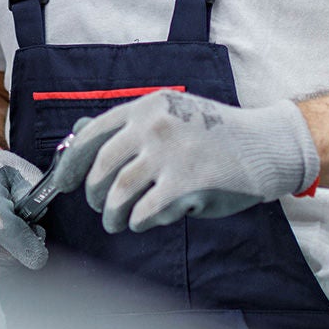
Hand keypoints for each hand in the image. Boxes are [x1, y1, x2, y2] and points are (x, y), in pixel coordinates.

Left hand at [51, 91, 318, 233]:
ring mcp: (170, 154)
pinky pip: (145, 211)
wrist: (264, 145)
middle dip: (94, 193)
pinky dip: (137, 221)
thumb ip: (134, 129)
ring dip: (112, 214)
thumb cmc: (215, 135)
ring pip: (119, 192)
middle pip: (102, 167)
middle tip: (99, 206)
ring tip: (115, 222)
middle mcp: (155, 126)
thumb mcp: (172, 115)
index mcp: (148, 106)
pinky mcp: (186, 185)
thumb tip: (82, 144)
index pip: (93, 134)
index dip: (72, 163)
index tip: (64, 183)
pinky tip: (142, 221)